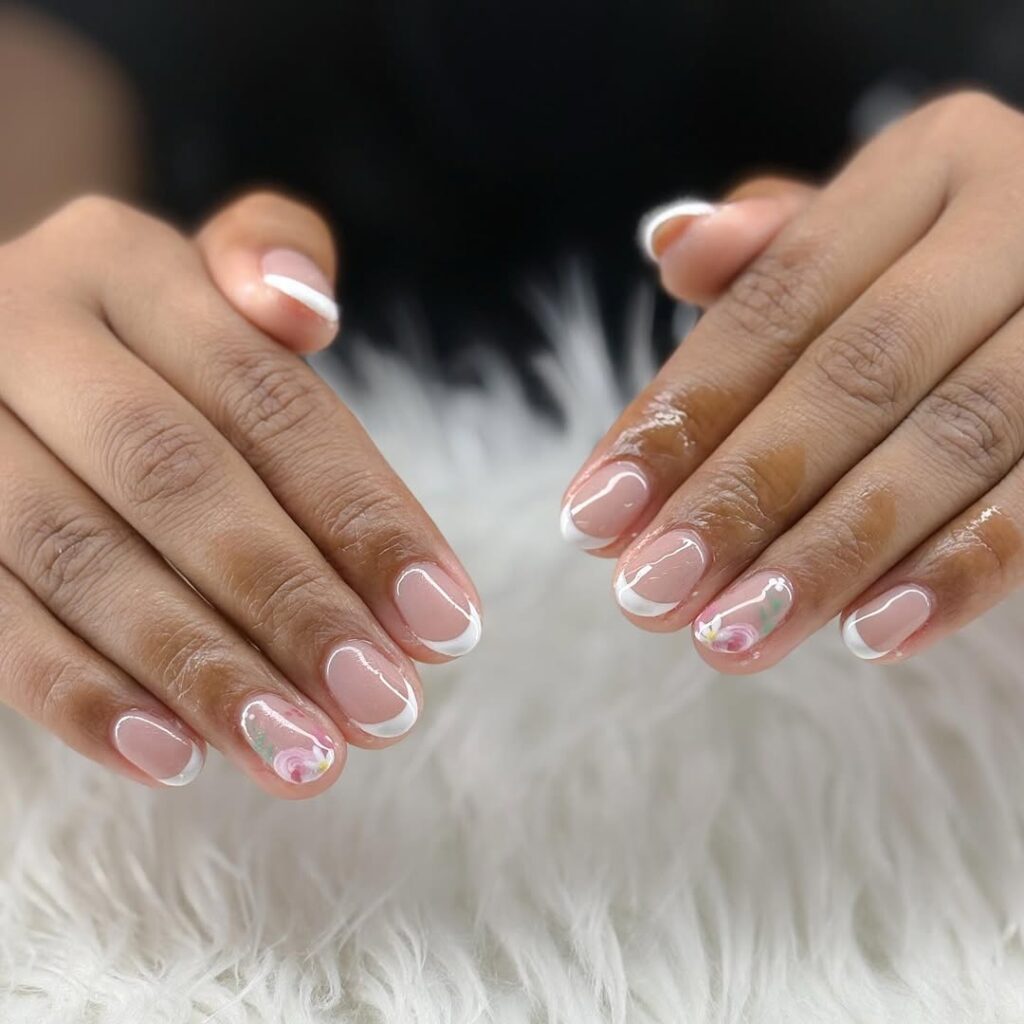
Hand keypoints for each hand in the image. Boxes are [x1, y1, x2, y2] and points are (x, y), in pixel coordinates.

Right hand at [0, 191, 479, 794]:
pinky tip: (175, 758)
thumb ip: (273, 264)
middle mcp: (20, 323)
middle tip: (385, 708)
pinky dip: (81, 696)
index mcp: (121, 262)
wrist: (1, 374)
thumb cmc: (143, 348)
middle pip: (177, 474)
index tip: (448, 624)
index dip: (364, 516)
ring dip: (202, 669)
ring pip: (79, 556)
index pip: (269, 398)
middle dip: (291, 602)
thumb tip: (305, 307)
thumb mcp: (203, 291)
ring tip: (303, 755)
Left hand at [563, 90, 1023, 671]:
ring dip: (828, 554)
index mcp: (932, 163)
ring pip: (950, 442)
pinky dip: (957, 572)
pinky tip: (868, 636)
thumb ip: (768, 257)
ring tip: (733, 636)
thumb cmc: (935, 274)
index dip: (679, 413)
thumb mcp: (858, 244)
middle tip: (649, 593)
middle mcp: (1020, 215)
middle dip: (740, 495)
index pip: (775, 301)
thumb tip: (671, 244)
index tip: (592, 517)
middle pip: (854, 373)